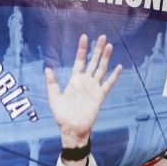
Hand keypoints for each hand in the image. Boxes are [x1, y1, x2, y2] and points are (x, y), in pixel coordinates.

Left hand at [45, 34, 121, 151]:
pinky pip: (108, 84)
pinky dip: (114, 76)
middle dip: (98, 49)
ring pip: (102, 70)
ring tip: (110, 46)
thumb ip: (52, 83)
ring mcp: (94, 88)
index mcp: (75, 80)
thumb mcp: (54, 98)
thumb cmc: (62, 115)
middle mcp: (85, 82)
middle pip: (93, 62)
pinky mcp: (100, 96)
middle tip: (103, 37)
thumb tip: (47, 68)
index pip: (80, 60)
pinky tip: (119, 67)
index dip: (82, 49)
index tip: (85, 37)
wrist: (72, 129)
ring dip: (106, 58)